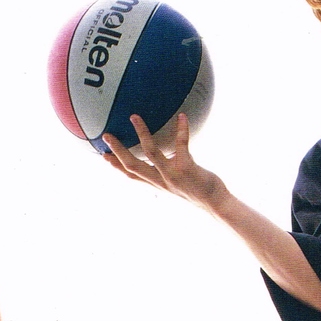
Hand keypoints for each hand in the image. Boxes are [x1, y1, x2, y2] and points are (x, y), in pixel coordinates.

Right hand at [102, 113, 224, 211]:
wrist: (217, 204)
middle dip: (118, 151)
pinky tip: (182, 117)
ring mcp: (172, 175)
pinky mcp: (186, 168)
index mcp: (158, 184)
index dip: (116, 166)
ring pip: (150, 152)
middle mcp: (162, 181)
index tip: (103, 156)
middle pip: (132, 166)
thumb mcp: (180, 182)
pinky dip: (181, 129)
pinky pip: (181, 144)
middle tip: (106, 135)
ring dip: (141, 133)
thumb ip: (171, 170)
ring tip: (134, 116)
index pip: (132, 176)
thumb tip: (169, 155)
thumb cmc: (201, 191)